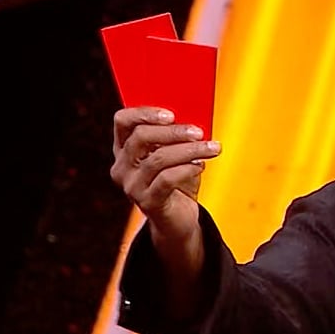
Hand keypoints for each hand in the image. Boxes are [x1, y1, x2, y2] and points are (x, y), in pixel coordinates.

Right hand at [110, 107, 220, 242]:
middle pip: (141, 137)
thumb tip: (195, 122)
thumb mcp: (176, 155)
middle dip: (173, 132)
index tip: (171, 114)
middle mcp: (122, 166)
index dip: (144, 112)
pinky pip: (167, 179)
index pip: (123, 121)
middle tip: (199, 131)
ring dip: (190, 150)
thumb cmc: (178, 182)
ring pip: (158, 158)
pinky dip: (187, 169)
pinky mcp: (147, 202)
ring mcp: (132, 185)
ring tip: (211, 148)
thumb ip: (178, 137)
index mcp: (124, 148)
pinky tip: (201, 166)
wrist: (178, 220)